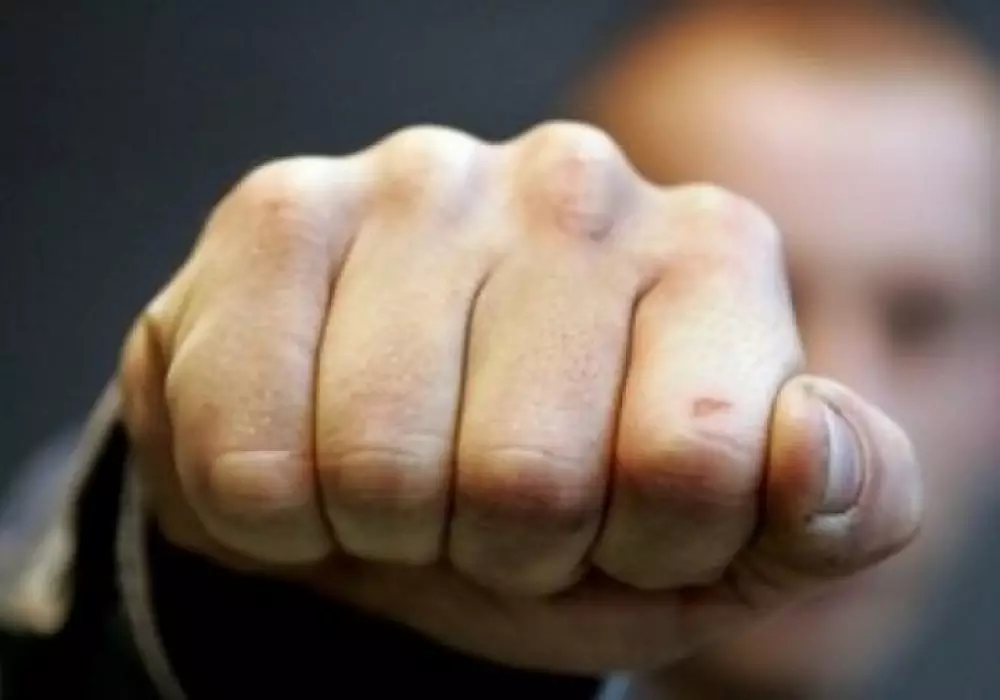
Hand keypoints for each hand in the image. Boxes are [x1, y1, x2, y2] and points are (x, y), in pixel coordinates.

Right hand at [120, 122, 921, 672]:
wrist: (391, 475)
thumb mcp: (721, 543)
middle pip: (529, 479)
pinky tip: (304, 444)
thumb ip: (833, 508)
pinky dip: (274, 511)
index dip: (639, 548)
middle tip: (486, 509)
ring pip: (384, 467)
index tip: (614, 526)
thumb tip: (820, 449)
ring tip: (400, 480)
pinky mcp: (283, 211)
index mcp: (714, 252)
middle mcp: (578, 183)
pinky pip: (255, 454)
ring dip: (388, 530)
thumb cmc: (566, 507)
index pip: (700, 467)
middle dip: (500, 548)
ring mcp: (422, 180)